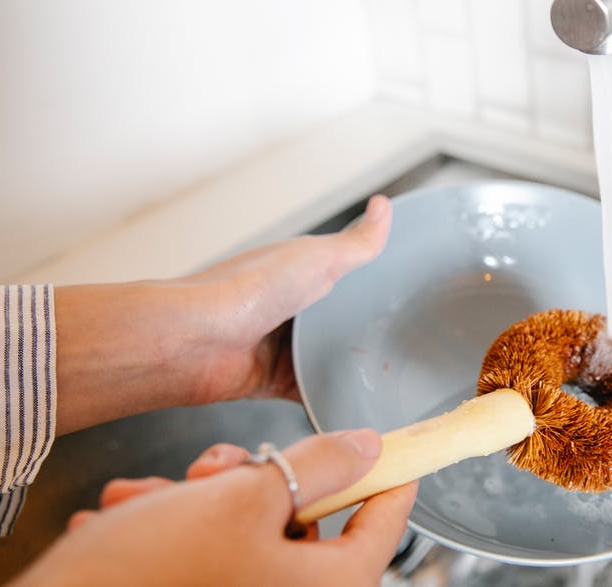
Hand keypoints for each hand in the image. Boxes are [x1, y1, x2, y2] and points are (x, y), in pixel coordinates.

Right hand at [18, 430, 417, 585]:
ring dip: (195, 501)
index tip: (392, 452)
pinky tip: (128, 519)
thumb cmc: (149, 570)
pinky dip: (167, 529)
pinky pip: (200, 556)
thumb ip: (316, 466)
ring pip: (240, 532)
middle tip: (212, 468)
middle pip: (299, 521)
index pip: (382, 526)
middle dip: (248, 483)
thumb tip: (366, 448)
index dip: (388, 479)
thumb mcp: (242, 496)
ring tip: (150, 498)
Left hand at [54, 195, 392, 433]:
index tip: (414, 294)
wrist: (195, 341)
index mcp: (301, 271)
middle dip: (370, 331)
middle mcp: (293, 308)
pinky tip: (361, 403)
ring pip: (331, 358)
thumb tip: (385, 207)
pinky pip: (313, 392)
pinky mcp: (276, 381)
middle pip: (343, 321)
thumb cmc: (247, 289)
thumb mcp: (315, 257)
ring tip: (397, 377)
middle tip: (415, 342)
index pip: (349, 274)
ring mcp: (284, 346)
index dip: (378, 283)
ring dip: (352, 366)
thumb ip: (356, 244)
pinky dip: (332, 398)